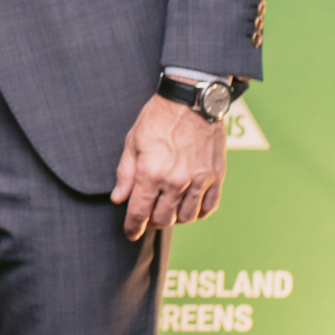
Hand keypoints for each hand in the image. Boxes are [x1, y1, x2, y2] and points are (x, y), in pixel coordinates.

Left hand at [111, 93, 226, 239]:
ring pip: (187, 216)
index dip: (133, 226)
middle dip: (152, 222)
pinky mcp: (216, 176)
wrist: (192, 100)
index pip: (140, 211)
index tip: (130, 233)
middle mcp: (176, 181)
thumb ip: (126, 173)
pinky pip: (209, 206)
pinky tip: (190, 209)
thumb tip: (118, 198)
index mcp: (151, 173)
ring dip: (175, 219)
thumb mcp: (132, 142)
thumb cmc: (158, 118)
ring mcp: (199, 180)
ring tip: (167, 211)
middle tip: (147, 218)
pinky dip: (198, 213)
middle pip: (163, 218)